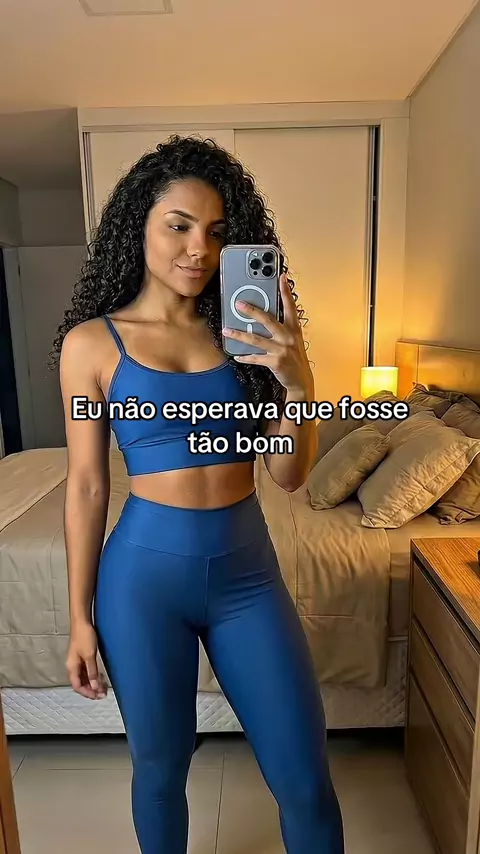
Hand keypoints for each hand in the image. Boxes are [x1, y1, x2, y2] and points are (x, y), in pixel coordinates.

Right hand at [66, 622, 107, 700]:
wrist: (82, 621)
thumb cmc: (84, 637)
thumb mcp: (90, 656)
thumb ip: (92, 672)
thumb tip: (94, 687)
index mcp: (72, 667)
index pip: (77, 686)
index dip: (87, 693)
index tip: (98, 696)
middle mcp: (73, 666)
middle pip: (80, 683)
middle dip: (91, 690)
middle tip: (103, 694)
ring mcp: (77, 661)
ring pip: (84, 678)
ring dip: (93, 683)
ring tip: (104, 688)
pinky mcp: (82, 657)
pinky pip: (86, 671)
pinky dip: (93, 676)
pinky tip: (100, 677)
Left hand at [222, 273, 312, 394]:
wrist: (301, 379)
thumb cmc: (295, 357)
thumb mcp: (293, 339)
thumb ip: (282, 327)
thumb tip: (263, 316)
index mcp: (293, 329)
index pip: (290, 306)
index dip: (285, 291)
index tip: (281, 276)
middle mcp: (288, 337)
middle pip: (268, 320)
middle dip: (252, 311)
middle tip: (239, 304)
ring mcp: (281, 350)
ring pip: (256, 339)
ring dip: (239, 334)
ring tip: (226, 330)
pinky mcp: (275, 362)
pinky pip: (255, 357)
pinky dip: (245, 356)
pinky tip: (236, 355)